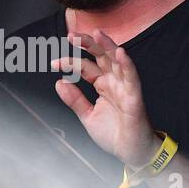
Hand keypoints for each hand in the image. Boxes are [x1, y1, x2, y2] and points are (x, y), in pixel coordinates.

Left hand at [52, 30, 160, 167]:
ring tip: (96, 34)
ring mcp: (124, 88)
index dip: (70, 63)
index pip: (85, 67)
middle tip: (72, 36)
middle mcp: (114, 82)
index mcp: (102, 84)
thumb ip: (74, 100)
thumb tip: (59, 82)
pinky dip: (127, 65)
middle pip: (101, 57)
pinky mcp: (134, 97)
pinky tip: (120, 53)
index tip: (54, 63)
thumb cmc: (114, 133)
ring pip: (117, 61)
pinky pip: (131, 78)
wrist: (131, 153)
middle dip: (87, 45)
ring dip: (107, 46)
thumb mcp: (87, 116)